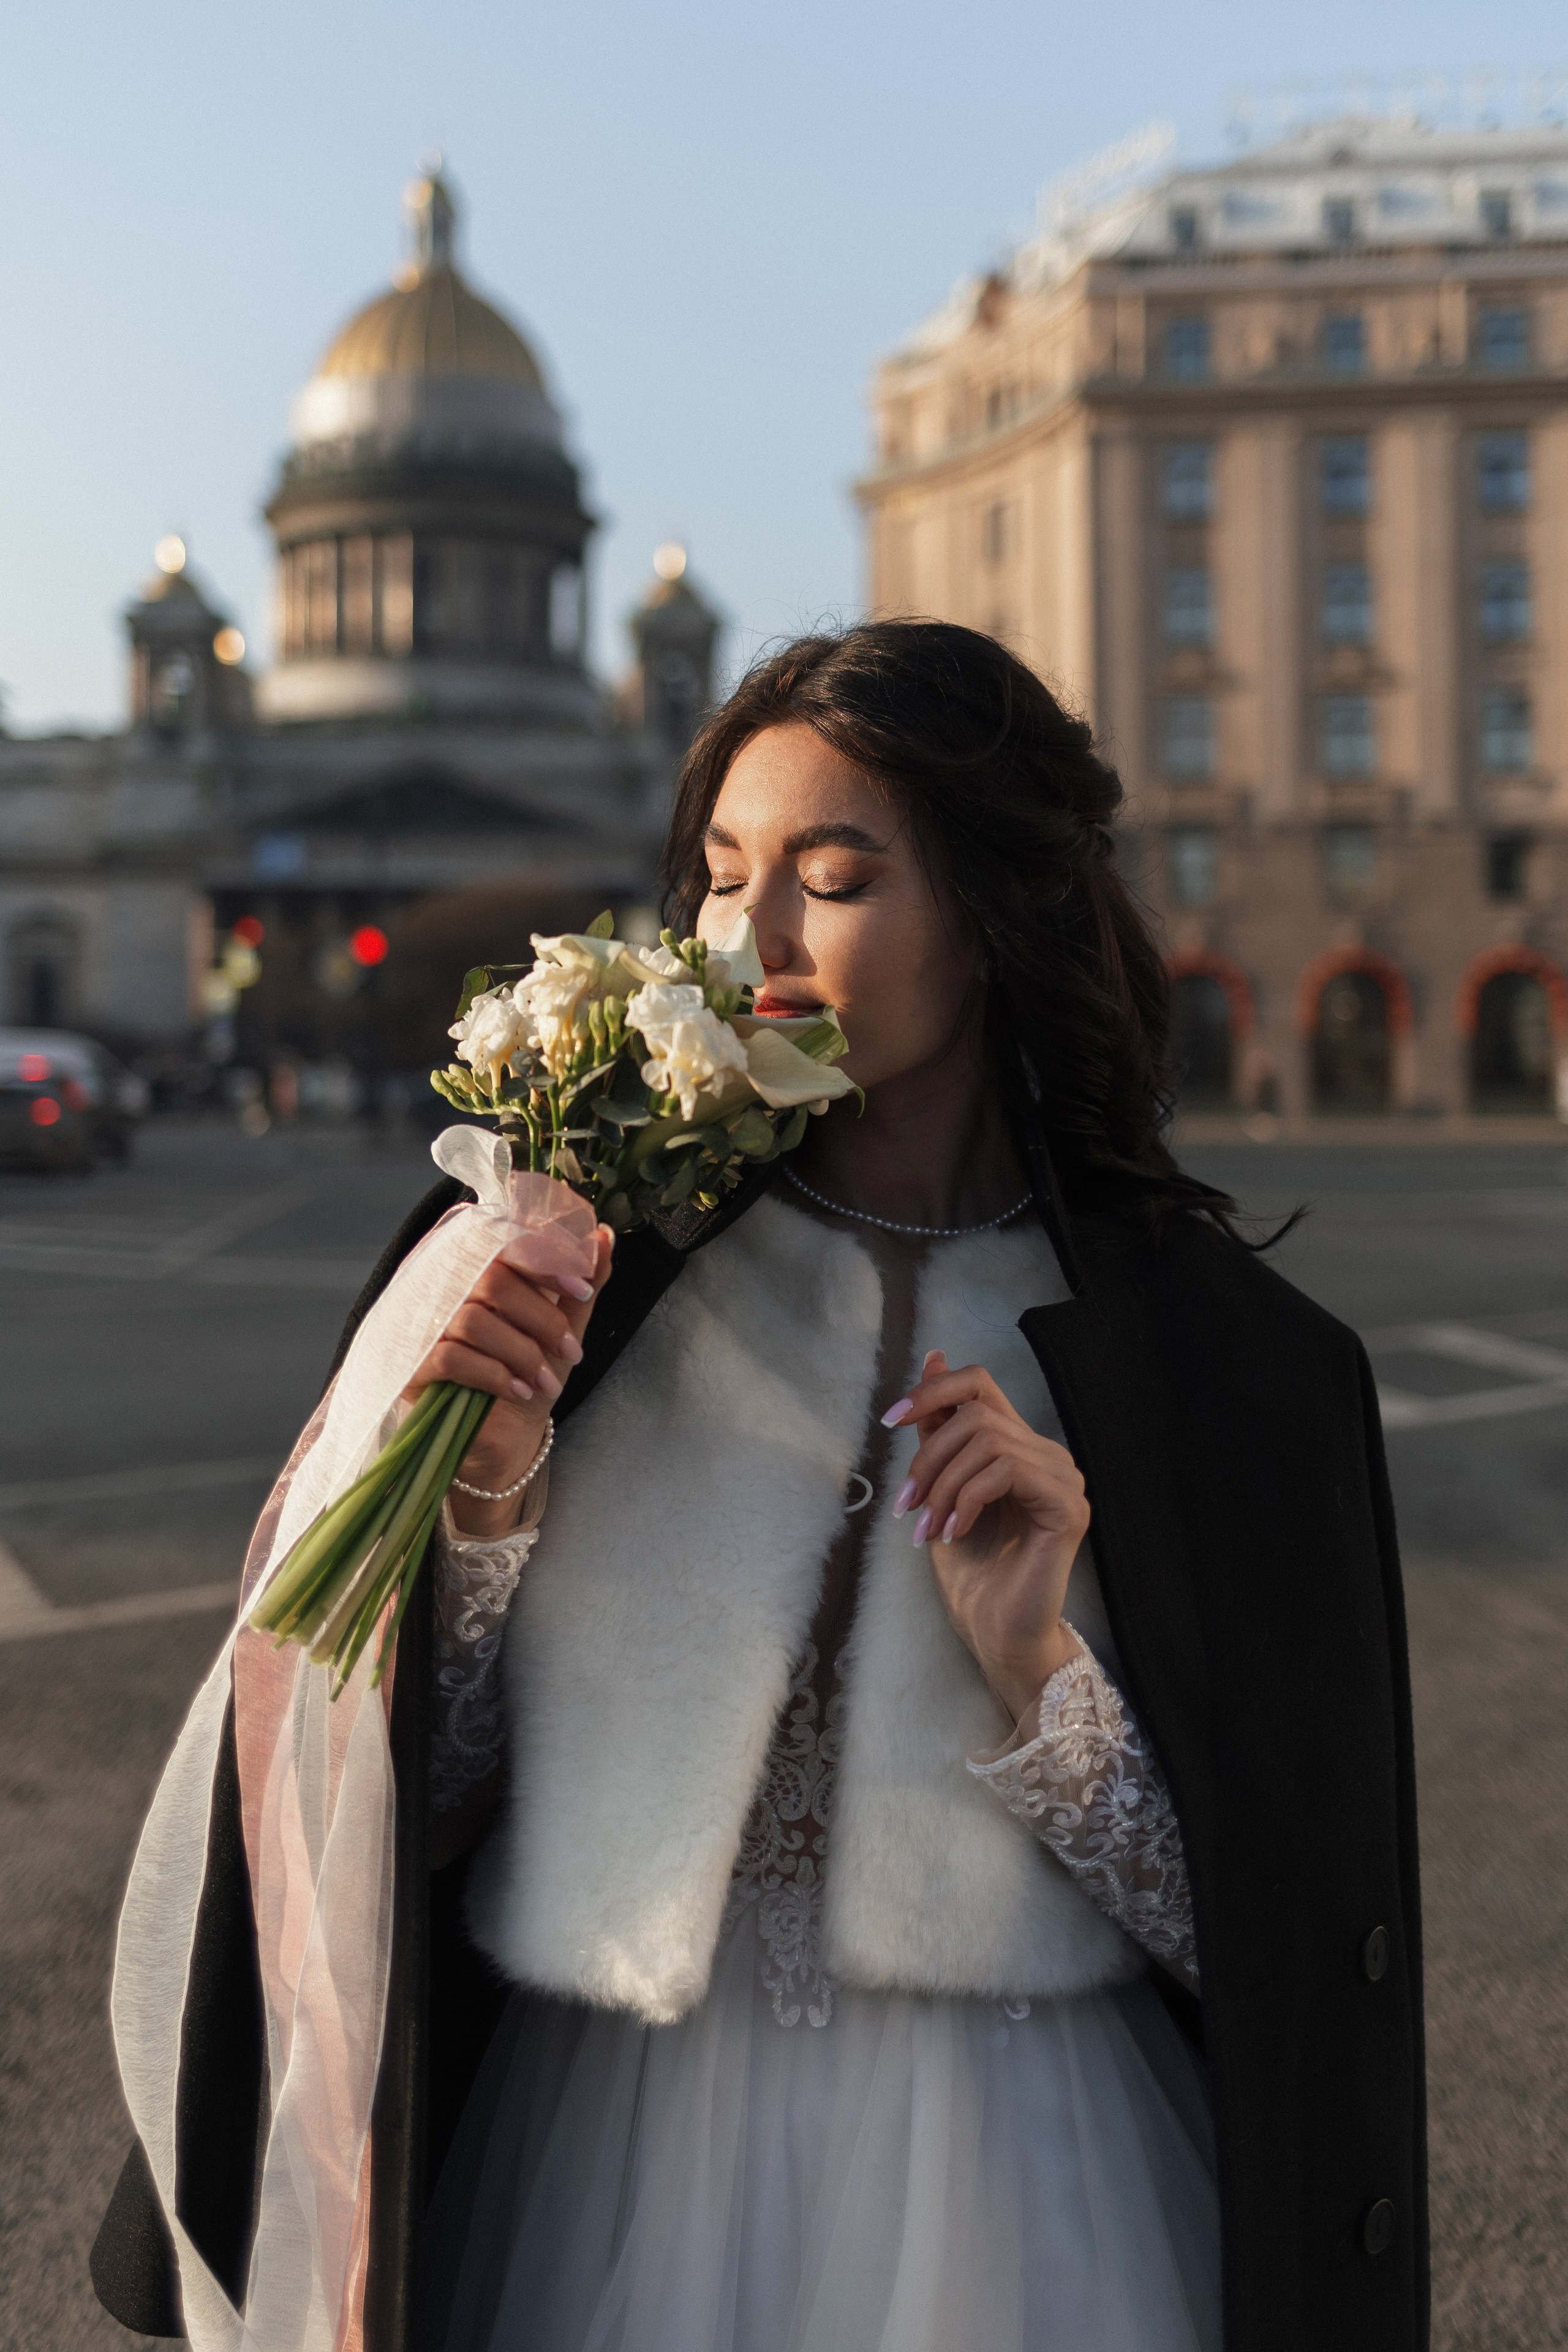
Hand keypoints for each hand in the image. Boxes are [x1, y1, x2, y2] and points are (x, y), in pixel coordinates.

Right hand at [404, 1227, 614, 1536]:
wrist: (506, 1432)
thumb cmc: (530, 1370)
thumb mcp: (562, 1328)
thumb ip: (580, 1285)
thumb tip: (604, 1237)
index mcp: (484, 1270)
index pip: (505, 1243)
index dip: (546, 1260)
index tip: (582, 1289)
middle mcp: (447, 1290)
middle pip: (492, 1281)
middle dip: (542, 1318)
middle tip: (571, 1351)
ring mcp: (426, 1327)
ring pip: (474, 1321)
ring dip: (522, 1353)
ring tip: (546, 1381)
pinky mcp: (414, 1365)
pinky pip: (451, 1359)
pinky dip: (494, 1375)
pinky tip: (518, 1391)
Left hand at [887, 1349, 1086, 1721]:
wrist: (996, 1635)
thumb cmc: (972, 1571)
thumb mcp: (940, 1489)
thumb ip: (939, 1432)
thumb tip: (932, 1356)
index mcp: (1018, 1448)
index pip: (981, 1385)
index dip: (933, 1388)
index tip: (891, 1418)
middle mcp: (1047, 1456)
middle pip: (976, 1415)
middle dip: (928, 1459)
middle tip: (906, 1506)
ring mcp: (1064, 1480)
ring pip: (989, 1441)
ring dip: (943, 1485)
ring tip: (927, 1528)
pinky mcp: (1068, 1507)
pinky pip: (1008, 1471)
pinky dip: (968, 1498)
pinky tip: (954, 1531)